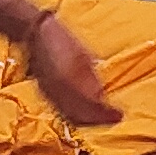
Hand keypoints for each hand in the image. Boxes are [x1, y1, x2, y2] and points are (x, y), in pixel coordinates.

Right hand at [26, 9, 115, 133]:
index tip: (119, 114)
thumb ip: (91, 76)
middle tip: (113, 118)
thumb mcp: (83, 55)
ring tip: (102, 117)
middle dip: (98, 120)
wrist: (36, 34)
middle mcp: (59, 92)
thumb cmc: (62, 39)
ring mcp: (50, 94)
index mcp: (69, 81)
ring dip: (88, 120)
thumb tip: (102, 95)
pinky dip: (76, 115)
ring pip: (71, 115)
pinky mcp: (45, 93)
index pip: (91, 105)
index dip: (106, 113)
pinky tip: (85, 112)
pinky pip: (62, 110)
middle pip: (81, 115)